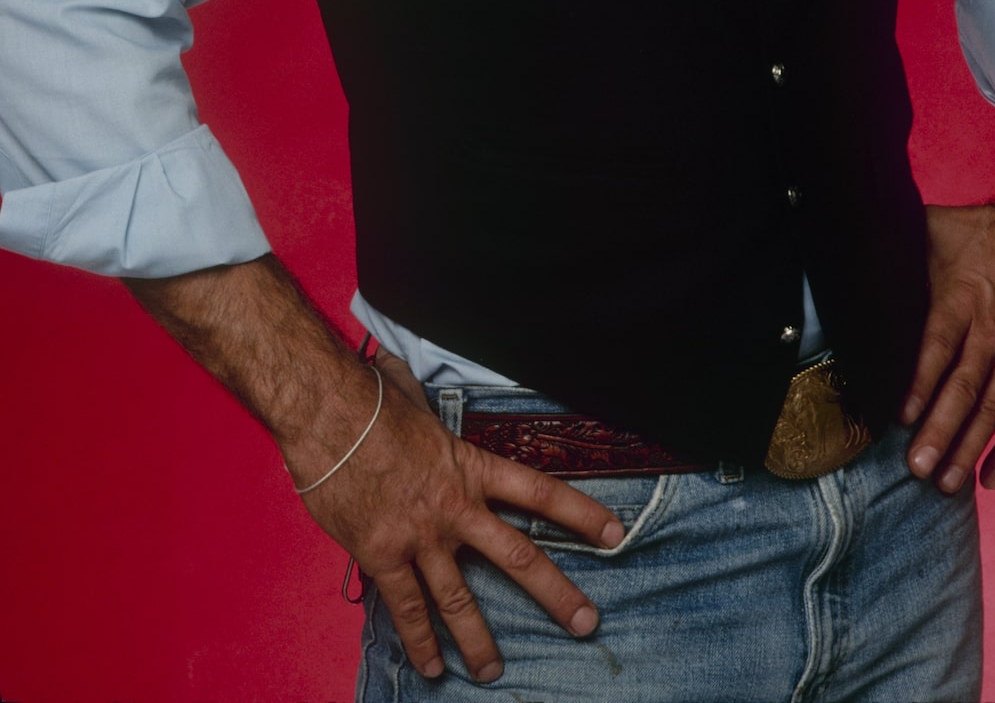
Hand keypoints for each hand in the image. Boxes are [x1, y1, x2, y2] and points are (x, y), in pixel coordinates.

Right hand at [286, 348, 624, 684]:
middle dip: (557, 594)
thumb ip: (422, 404)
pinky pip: (407, 608)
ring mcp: (421, 536)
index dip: (581, 513)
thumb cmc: (370, 401)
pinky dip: (420, 640)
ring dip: (480, 640)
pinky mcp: (383, 556)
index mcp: (470, 467)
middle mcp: (456, 507)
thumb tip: (401, 375)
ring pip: (460, 599)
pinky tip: (431, 668)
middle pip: (519, 557)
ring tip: (494, 672)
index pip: (540, 493)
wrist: (327, 415)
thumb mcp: (413, 398)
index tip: (615, 533)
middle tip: (586, 623)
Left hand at [900, 197, 994, 492]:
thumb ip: (897, 249)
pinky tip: (992, 477)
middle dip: (940, 431)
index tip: (901, 418)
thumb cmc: (984, 229)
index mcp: (961, 299)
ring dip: (970, 447)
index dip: (919, 384)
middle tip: (918, 468)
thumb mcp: (933, 229)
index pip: (937, 348)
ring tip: (947, 483)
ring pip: (993, 409)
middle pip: (964, 389)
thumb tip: (851, 249)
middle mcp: (991, 331)